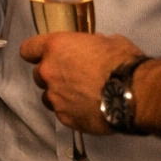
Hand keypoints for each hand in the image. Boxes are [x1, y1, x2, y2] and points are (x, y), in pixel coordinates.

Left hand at [21, 32, 144, 133]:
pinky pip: (63, 114)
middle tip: (72, 78)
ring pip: (48, 97)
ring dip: (59, 96)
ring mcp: (55, 97)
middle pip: (39, 75)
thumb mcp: (107, 41)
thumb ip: (90, 44)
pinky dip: (71, 112)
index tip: (42, 56)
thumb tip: (92, 48)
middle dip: (52, 76)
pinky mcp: (65, 118)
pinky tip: (88, 110)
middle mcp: (49, 72)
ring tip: (80, 97)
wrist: (133, 93)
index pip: (28, 49)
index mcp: (55, 48)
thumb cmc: (121, 61)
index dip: (34, 53)